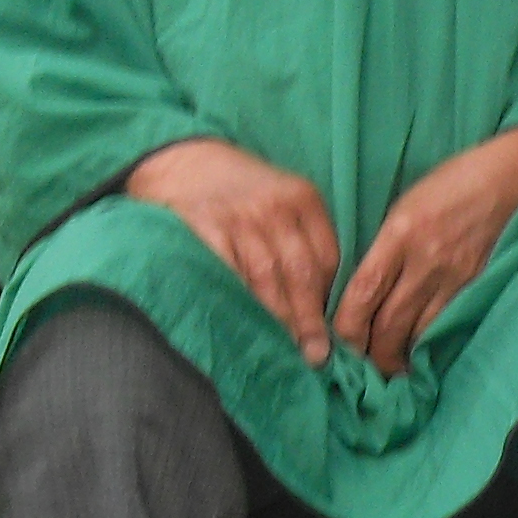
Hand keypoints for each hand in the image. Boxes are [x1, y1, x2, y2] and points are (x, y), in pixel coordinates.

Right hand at [127, 139, 337, 364]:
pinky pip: (228, 274)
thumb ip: (303, 241)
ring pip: (266, 280)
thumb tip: (322, 306)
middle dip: (310, 321)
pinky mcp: (205, 228)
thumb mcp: (282, 201)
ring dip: (278, 320)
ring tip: (286, 351)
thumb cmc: (240, 193)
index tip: (333, 332)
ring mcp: (238, 217)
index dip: (329, 300)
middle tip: (316, 356)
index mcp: (303, 198)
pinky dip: (239, 303)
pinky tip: (245, 326)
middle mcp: (275, 207)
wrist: (184, 161)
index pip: (327, 259)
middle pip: (301, 273)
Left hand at [333, 127, 517, 376]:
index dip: (346, 327)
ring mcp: (455, 278)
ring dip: (398, 358)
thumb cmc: (451, 186)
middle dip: (370, 354)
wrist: (512, 179)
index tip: (335, 345)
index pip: (363, 292)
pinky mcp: (476, 288)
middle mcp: (426, 260)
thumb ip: (384, 249)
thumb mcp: (405, 207)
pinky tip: (419, 356)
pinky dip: (429, 346)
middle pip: (388, 324)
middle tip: (357, 370)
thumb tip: (361, 291)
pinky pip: (446, 327)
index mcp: (400, 233)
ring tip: (385, 370)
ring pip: (418, 334)